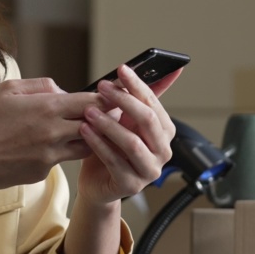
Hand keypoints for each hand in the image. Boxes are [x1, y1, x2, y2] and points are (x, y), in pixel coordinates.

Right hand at [0, 78, 103, 193]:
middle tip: (112, 113)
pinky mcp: (42, 173)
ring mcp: (49, 157)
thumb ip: (39, 85)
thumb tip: (61, 90)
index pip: (90, 102)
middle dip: (105, 119)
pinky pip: (59, 160)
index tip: (115, 95)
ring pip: (83, 147)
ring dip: (87, 138)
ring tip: (85, 129)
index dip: (106, 98)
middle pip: (96, 126)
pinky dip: (58, 151)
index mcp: (46, 109)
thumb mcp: (6, 89)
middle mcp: (53, 134)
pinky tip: (45, 146)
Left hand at [75, 65, 180, 205]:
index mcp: (165, 132)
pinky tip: (85, 131)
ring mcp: (149, 171)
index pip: (154, 104)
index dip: (138, 85)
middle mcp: (163, 152)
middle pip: (148, 120)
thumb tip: (169, 68)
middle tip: (102, 87)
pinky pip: (115, 161)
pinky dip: (98, 143)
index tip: (121, 70)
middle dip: (123, 100)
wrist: (98, 182)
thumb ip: (141, 97)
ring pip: (132, 142)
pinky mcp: (131, 185)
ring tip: (89, 111)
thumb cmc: (112, 147)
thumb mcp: (125, 119)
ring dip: (108, 123)